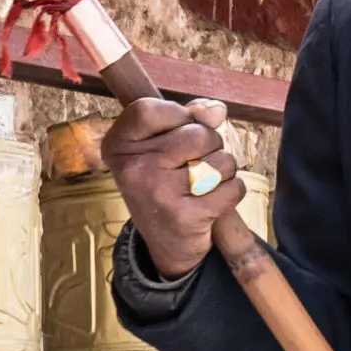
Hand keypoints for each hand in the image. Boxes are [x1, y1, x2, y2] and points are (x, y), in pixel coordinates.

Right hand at [103, 97, 243, 278]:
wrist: (165, 241)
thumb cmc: (165, 180)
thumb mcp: (162, 144)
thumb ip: (188, 118)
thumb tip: (217, 110)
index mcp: (118, 146)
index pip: (148, 109)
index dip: (175, 115)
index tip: (177, 130)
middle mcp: (133, 169)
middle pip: (198, 134)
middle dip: (209, 145)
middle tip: (192, 164)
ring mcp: (157, 194)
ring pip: (220, 160)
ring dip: (222, 170)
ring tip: (203, 183)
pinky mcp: (184, 217)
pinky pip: (232, 188)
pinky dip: (232, 192)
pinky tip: (213, 201)